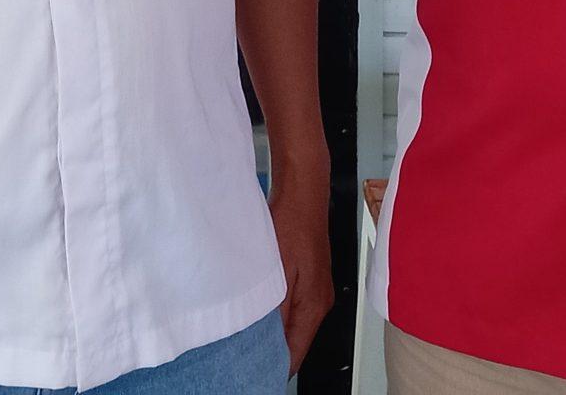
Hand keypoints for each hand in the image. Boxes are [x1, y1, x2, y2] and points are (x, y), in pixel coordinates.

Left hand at [269, 170, 333, 371]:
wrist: (302, 191)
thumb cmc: (291, 223)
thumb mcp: (276, 271)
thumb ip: (275, 310)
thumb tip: (269, 341)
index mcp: (314, 306)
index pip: (296, 353)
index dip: (275, 366)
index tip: (255, 372)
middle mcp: (320, 302)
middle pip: (296, 341)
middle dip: (273, 351)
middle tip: (245, 355)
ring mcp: (317, 291)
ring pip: (295, 324)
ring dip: (275, 331)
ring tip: (249, 334)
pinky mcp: (310, 279)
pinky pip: (295, 307)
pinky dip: (279, 313)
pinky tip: (260, 309)